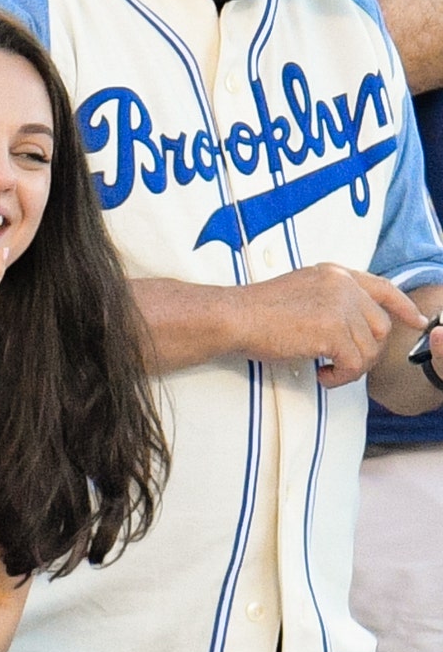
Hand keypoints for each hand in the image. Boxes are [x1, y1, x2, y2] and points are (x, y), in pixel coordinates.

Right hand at [232, 263, 417, 386]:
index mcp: (335, 274)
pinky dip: (342, 377)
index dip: (403, 307)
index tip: (416, 321)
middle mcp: (343, 286)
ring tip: (327, 370)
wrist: (234, 317)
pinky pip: (354, 364)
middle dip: (367, 351)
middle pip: (380, 327)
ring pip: (370, 350)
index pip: (383, 288)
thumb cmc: (258, 310)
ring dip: (351, 367)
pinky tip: (322, 375)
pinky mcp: (332, 332)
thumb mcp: (302, 290)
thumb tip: (358, 327)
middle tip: (343, 363)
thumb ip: (332, 299)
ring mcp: (339, 307)